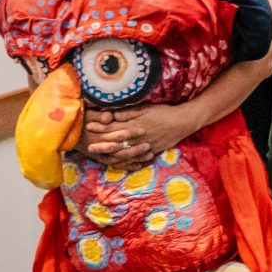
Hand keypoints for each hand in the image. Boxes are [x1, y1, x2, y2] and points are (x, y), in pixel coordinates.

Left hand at [84, 103, 198, 166]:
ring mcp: (144, 146)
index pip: (113, 127)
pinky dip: (128, 162)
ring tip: (102, 157)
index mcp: (134, 125)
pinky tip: (120, 163)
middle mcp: (137, 137)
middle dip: (101, 144)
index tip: (88, 127)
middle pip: (116, 142)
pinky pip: (137, 159)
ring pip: (125, 153)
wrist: (182, 122)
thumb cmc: (164, 112)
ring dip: (112, 155)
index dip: (100, 127)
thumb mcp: (146, 108)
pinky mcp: (151, 151)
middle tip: (89, 148)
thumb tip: (112, 115)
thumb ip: (128, 113)